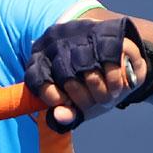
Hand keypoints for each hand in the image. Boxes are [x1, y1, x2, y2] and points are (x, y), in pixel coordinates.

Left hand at [24, 17, 146, 130]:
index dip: (50, 96)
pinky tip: (115, 88)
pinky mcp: (109, 35)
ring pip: (90, 74)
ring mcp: (81, 35)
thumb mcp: (72, 96)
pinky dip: (114, 84)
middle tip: (91, 104)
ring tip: (105, 98)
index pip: (37, 79)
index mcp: (40, 57)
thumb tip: (61, 117)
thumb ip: (65, 110)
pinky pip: (111, 66)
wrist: (110, 49)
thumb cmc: (84, 79)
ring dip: (100, 94)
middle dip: (82, 99)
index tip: (64, 103)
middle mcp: (57, 42)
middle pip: (66, 78)